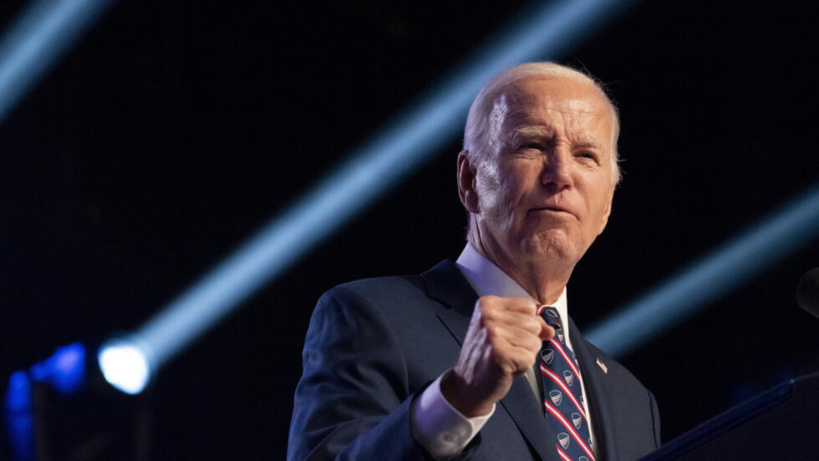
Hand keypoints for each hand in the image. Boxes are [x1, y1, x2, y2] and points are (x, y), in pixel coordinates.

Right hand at [440, 296, 553, 416]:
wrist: (467, 385)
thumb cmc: (486, 357)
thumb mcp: (503, 332)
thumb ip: (528, 325)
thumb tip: (550, 330)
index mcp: (487, 304)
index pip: (528, 307)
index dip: (526, 325)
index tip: (509, 336)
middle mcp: (488, 315)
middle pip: (534, 323)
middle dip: (526, 342)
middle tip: (506, 350)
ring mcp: (493, 333)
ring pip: (534, 342)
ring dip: (524, 356)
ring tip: (505, 359)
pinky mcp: (500, 353)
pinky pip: (530, 358)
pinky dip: (522, 368)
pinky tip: (505, 369)